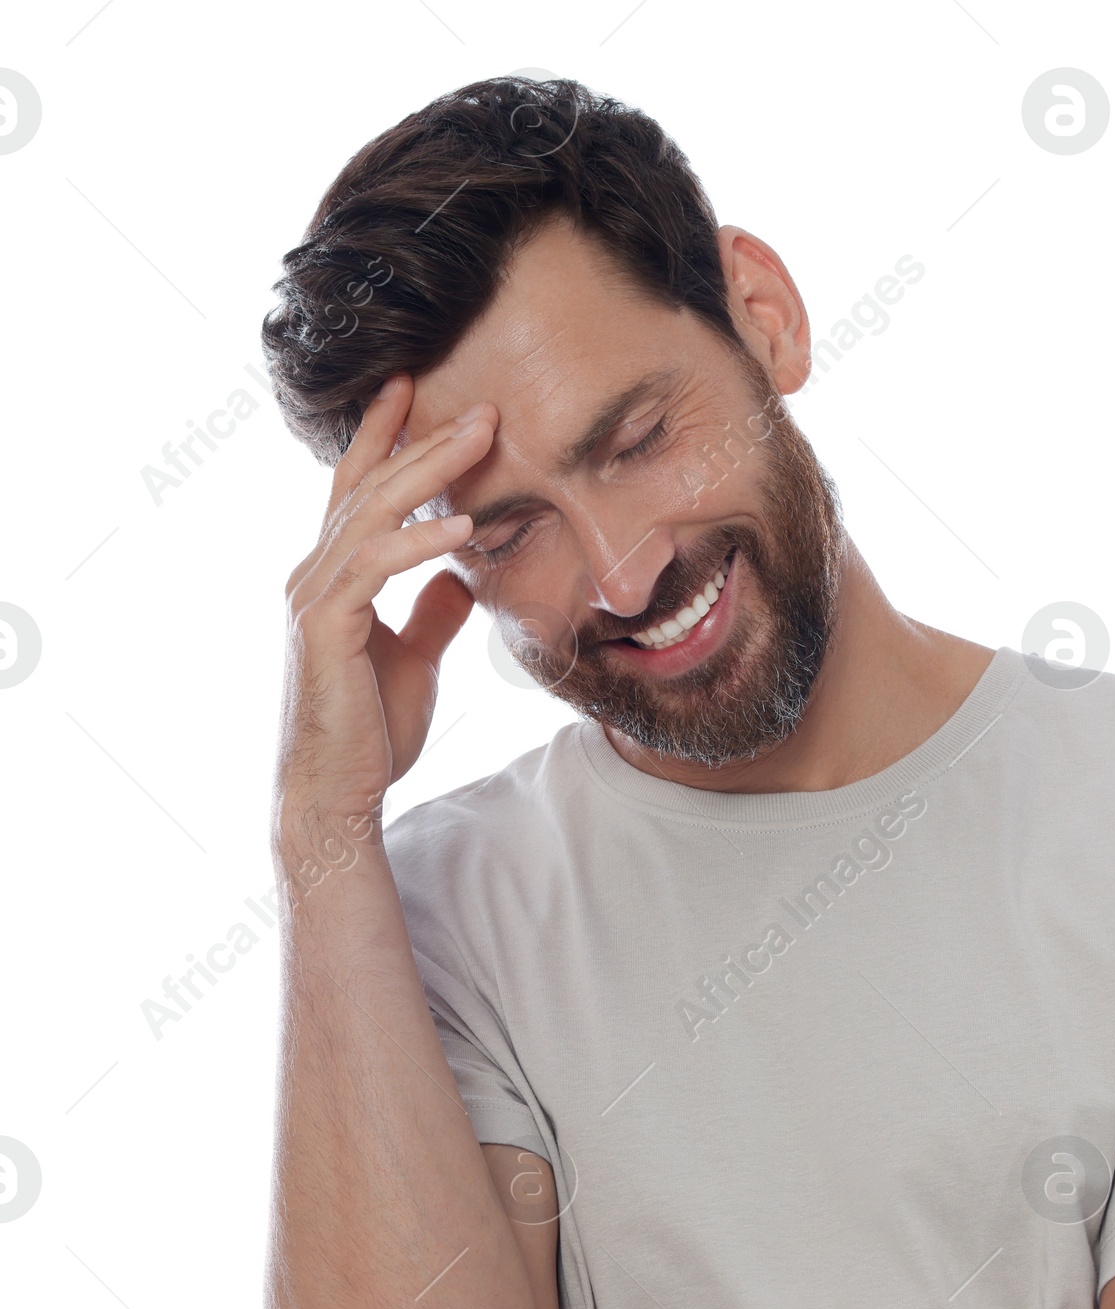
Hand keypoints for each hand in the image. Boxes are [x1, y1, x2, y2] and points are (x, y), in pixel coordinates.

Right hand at [276, 375, 497, 831]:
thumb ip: (430, 615)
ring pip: (372, 514)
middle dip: (423, 441)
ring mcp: (314, 597)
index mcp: (333, 578)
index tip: (415, 390)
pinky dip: (418, 543)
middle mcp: (312, 575)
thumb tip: (460, 579)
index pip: (357, 492)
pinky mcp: (326, 626)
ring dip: (429, 472)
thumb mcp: (415, 660)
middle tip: (479, 404)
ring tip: (481, 437)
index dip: (385, 439)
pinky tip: (462, 527)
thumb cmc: (370, 732)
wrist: (336, 792)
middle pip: (370, 488)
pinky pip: (374, 567)